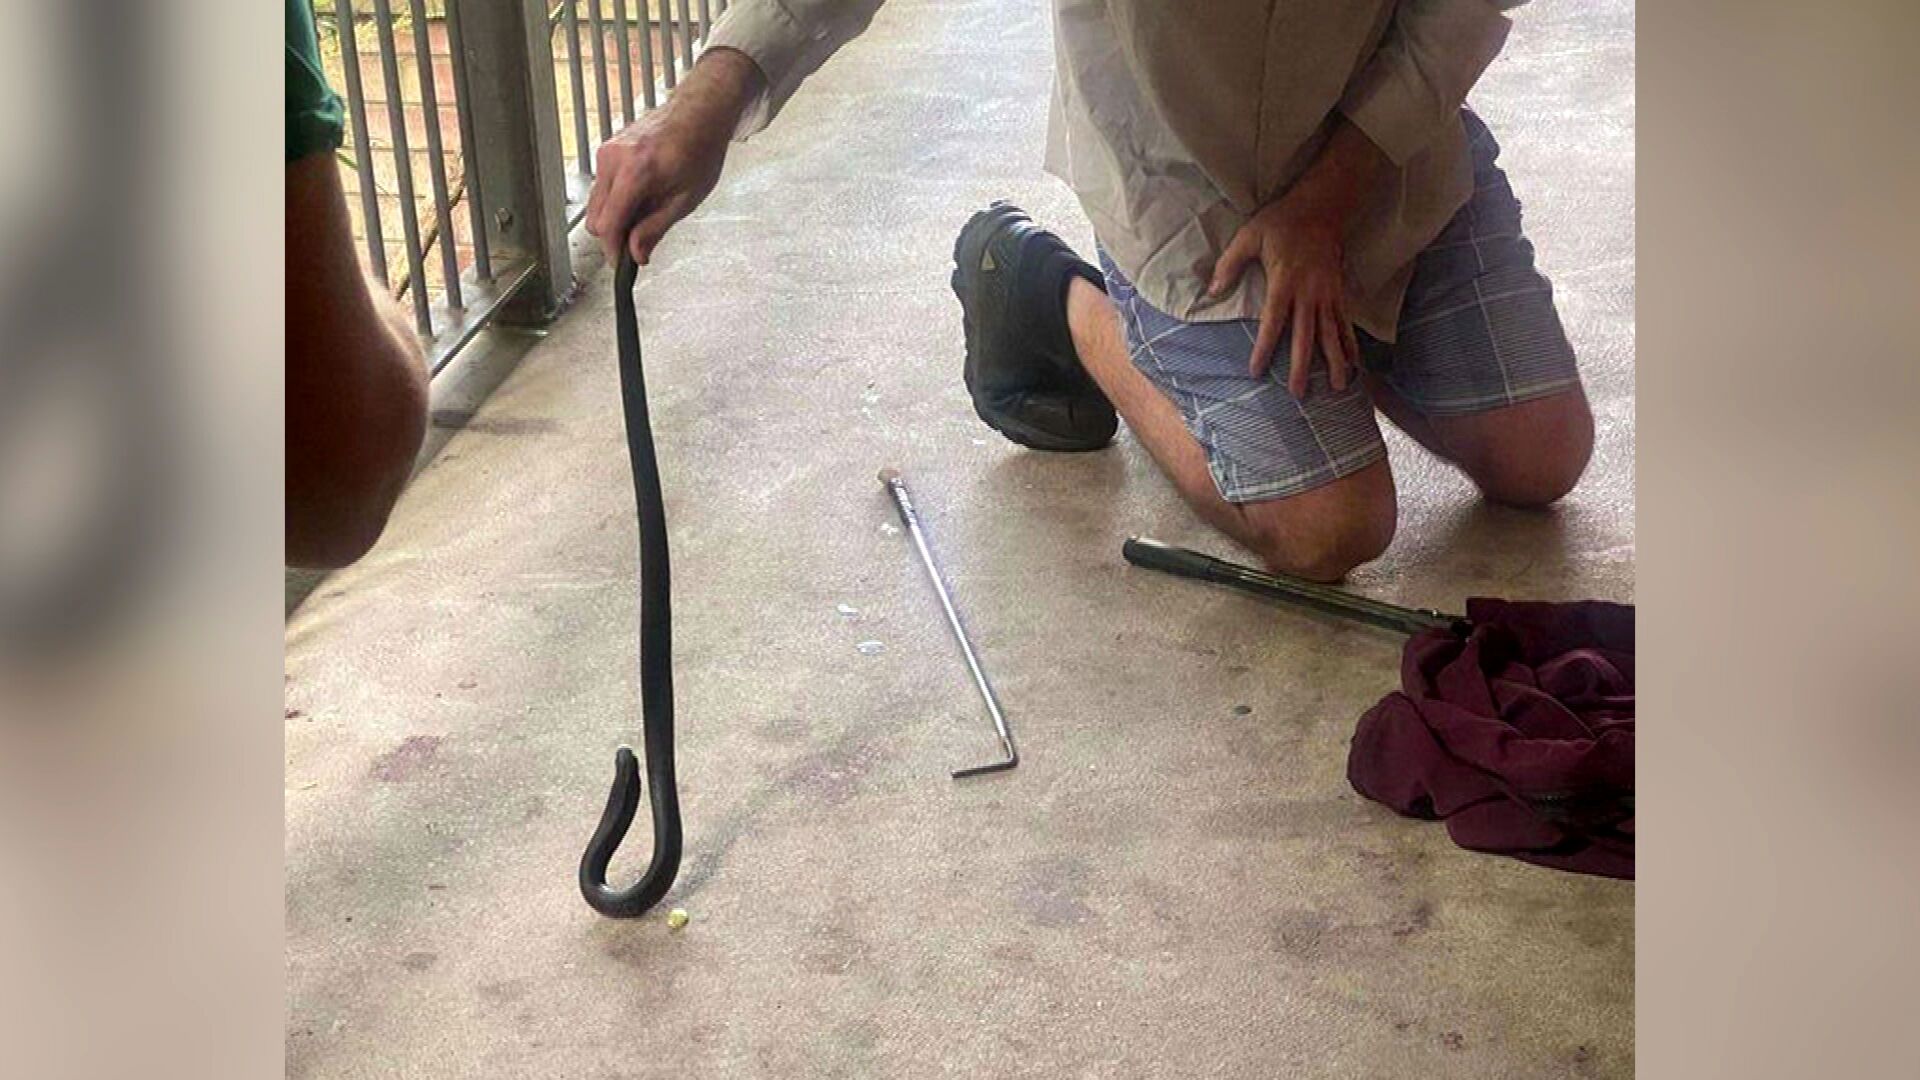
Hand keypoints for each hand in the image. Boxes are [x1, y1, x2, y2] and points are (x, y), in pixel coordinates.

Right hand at [584, 48, 762, 265]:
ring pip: (595, 203)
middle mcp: (614, 160)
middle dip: (614, 234)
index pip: (608, 225)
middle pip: (595, 218)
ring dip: (615, 216)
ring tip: (647, 210)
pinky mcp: (606, 149)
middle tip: (640, 239)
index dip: (613, 249)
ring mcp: (607, 151)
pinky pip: (602, 186)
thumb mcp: (685, 200)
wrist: (698, 114)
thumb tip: (636, 254)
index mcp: (635, 173)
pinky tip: (641, 194)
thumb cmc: (699, 150)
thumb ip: (655, 229)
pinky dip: (616, 198)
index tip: (621, 262)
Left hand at [1209, 200, 1360, 398]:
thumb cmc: (1281, 222)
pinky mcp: (1339, 293)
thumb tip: (1211, 291)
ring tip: (1337, 388)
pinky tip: (1354, 365)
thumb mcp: (1249, 236)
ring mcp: (1327, 294)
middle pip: (1306, 336)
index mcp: (1284, 282)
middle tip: (1298, 394)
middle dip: (1301, 367)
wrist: (1322, 207)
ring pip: (1331, 334)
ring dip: (1335, 362)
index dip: (1264, 348)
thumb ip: (1229, 264)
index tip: (1256, 371)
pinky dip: (1350, 345)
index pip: (1273, 322)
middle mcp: (1309, 293)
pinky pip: (1345, 324)